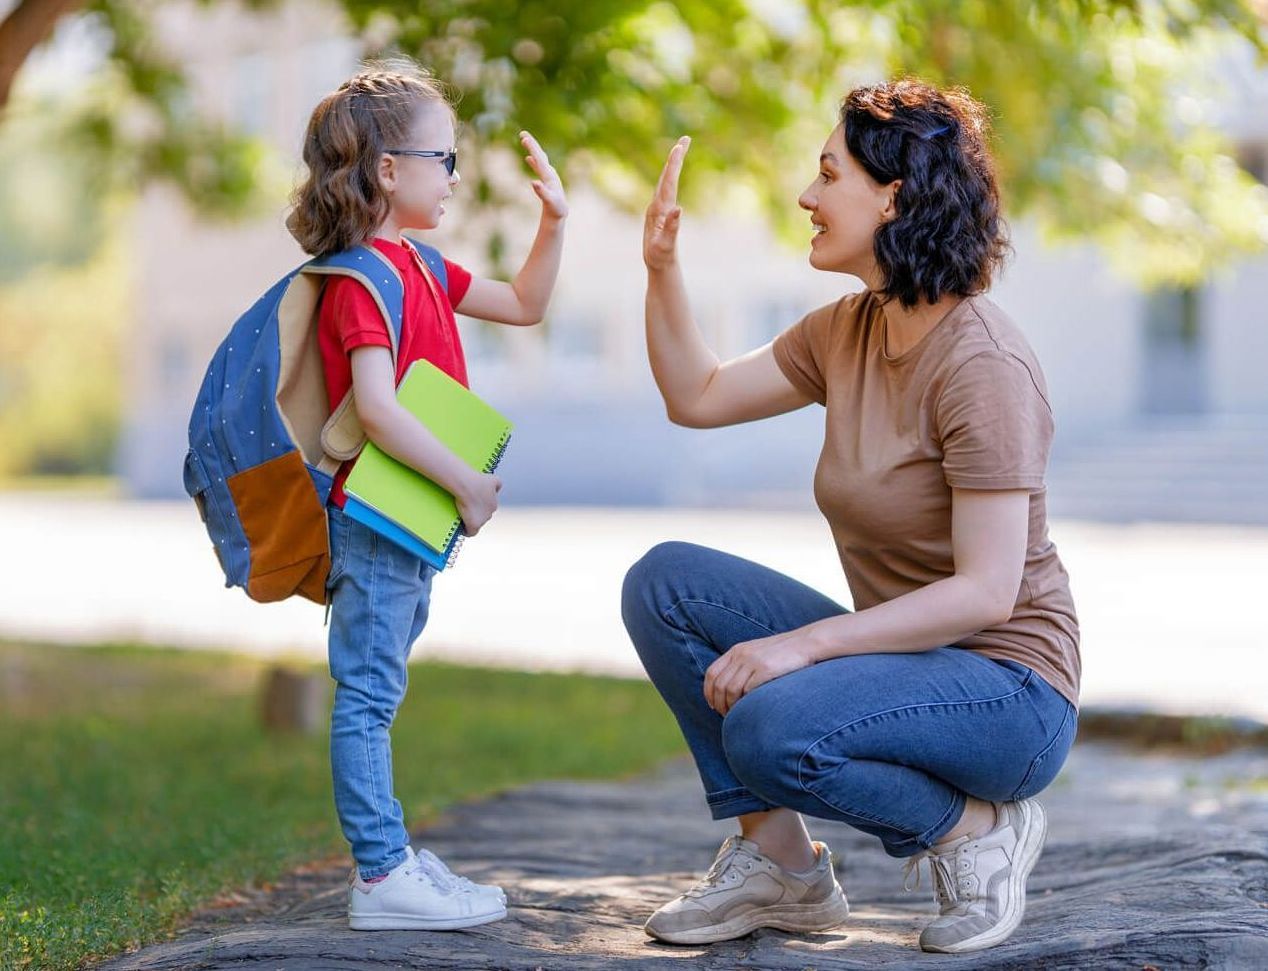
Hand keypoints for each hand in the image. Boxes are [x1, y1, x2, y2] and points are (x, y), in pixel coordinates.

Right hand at [454, 472, 501, 535]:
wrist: (468, 485)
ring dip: (471, 520)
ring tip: (462, 516)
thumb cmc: (477, 481)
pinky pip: (471, 532)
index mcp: (494, 503)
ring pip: (477, 523)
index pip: (487, 508)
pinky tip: (462, 528)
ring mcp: (483, 520)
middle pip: (482, 516)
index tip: (471, 502)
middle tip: (465, 507)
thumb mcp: (493, 479)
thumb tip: (497, 488)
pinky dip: (467, 531)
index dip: (479, 506)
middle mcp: (490, 513)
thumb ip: (498, 484)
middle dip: (475, 513)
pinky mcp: (474, 525)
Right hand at [519, 130, 567, 219]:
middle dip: (532, 144)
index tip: (524, 138)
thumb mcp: (549, 200)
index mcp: (549, 175)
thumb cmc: (556, 208)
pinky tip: (527, 158)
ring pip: (539, 159)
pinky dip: (533, 161)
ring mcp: (548, 176)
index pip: (539, 158)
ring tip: (525, 140)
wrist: (560, 213)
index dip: (532, 148)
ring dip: (532, 150)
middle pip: (540, 155)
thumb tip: (534, 182)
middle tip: (523, 133)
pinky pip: (538, 167)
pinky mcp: (546, 180)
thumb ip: (542, 191)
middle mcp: (549, 173)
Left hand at [643, 135, 689, 270]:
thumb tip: (679, 209)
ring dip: (674, 164)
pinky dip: (672, 176)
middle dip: (676, 157)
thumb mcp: (665, 246)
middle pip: (666, 176)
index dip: (674, 164)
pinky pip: (667, 188)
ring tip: (681, 148)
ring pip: (666, 180)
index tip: (679, 147)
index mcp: (659, 210)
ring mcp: (658, 208)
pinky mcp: (660, 212)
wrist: (656, 266)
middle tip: (686, 138)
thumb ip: (671, 228)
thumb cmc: (660, 258)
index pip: (668, 182)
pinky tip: (673, 172)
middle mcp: (657, 205)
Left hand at [703, 627, 819, 715]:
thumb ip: (742, 665)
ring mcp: (753, 661)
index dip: (709, 692)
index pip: (712, 673)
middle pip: (720, 685)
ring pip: (731, 690)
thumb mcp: (757, 653)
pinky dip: (745, 702)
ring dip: (730, 707)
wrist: (806, 643)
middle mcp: (742, 655)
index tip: (713, 705)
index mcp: (737, 650)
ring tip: (736, 716)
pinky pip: (748, 690)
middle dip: (719, 704)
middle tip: (726, 716)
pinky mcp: (766, 669)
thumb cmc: (783, 654)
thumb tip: (729, 689)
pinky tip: (748, 709)